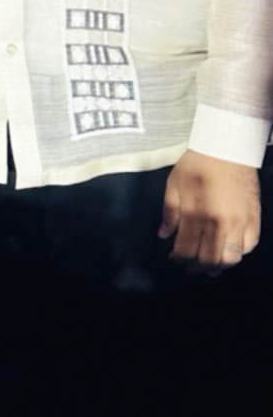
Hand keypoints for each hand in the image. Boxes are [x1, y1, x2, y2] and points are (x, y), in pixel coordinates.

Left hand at [159, 150, 260, 271]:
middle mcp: (220, 223)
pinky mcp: (254, 219)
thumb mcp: (174, 184)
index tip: (174, 258)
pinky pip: (248, 246)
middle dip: (197, 268)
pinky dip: (238, 253)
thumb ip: (169, 212)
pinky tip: (227, 249)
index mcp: (196, 214)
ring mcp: (240, 222)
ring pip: (231, 259)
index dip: (178, 259)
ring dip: (219, 265)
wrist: (227, 148)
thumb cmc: (198, 164)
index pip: (187, 250)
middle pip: (209, 260)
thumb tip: (163, 235)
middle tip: (189, 267)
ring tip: (208, 264)